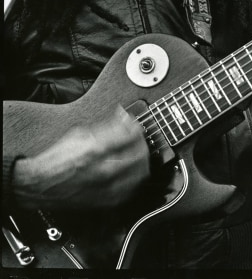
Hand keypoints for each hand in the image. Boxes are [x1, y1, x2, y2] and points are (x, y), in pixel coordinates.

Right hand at [12, 106, 150, 209]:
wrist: (40, 186)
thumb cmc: (56, 160)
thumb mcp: (79, 134)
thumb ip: (105, 126)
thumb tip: (123, 117)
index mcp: (96, 149)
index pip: (131, 135)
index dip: (136, 127)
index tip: (136, 125)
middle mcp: (104, 169)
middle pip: (141, 153)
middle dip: (142, 143)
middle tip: (139, 139)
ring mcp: (108, 187)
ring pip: (141, 172)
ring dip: (143, 160)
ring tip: (137, 154)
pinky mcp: (109, 201)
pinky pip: (134, 188)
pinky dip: (136, 177)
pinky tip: (131, 171)